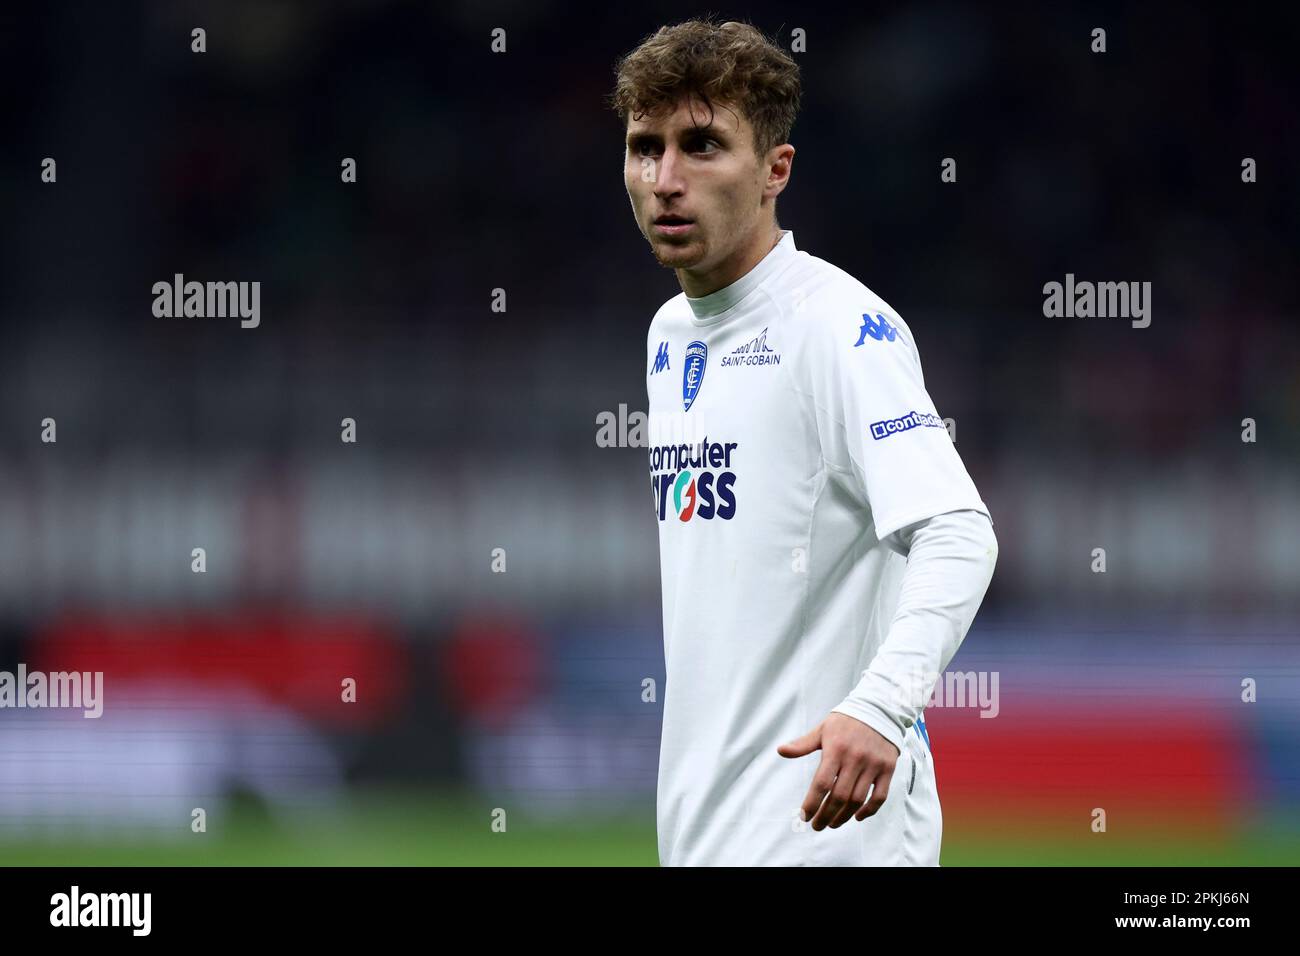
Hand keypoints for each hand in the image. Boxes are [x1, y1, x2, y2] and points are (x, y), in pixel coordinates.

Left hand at [777, 712, 900, 829]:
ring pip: (858, 800)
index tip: (804, 817)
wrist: (878, 709)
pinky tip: (857, 816)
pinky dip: (869, 811)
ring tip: (833, 824)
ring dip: (844, 816)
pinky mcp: (887, 769)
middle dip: (826, 815)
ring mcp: (873, 765)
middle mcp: (855, 758)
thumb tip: (780, 750)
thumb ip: (802, 744)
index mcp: (836, 749)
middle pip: (839, 796)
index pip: (822, 783)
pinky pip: (879, 796)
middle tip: (817, 826)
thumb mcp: (822, 729)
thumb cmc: (845, 722)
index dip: (812, 803)